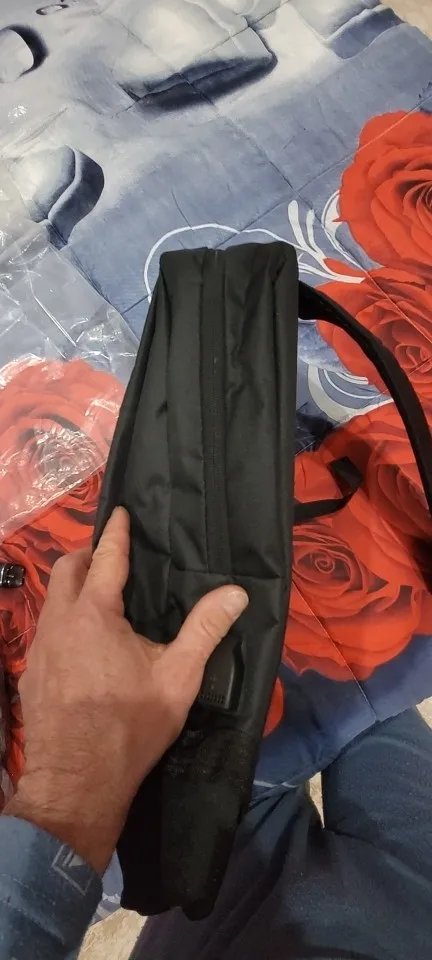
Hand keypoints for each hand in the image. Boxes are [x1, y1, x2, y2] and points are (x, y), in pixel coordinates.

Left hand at [4, 507, 247, 873]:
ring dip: (71, 590)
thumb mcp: (178, 678)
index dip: (115, 533)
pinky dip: (63, 624)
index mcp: (94, 614)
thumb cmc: (131, 726)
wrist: (76, 784)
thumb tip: (236, 593)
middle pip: (65, 570)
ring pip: (50, 602)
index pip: (105, 558)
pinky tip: (81, 648)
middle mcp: (59, 622)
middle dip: (86, 556)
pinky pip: (45, 634)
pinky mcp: (30, 676)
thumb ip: (205, 630)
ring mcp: (39, 650)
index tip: (119, 512)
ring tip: (99, 600)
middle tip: (110, 557)